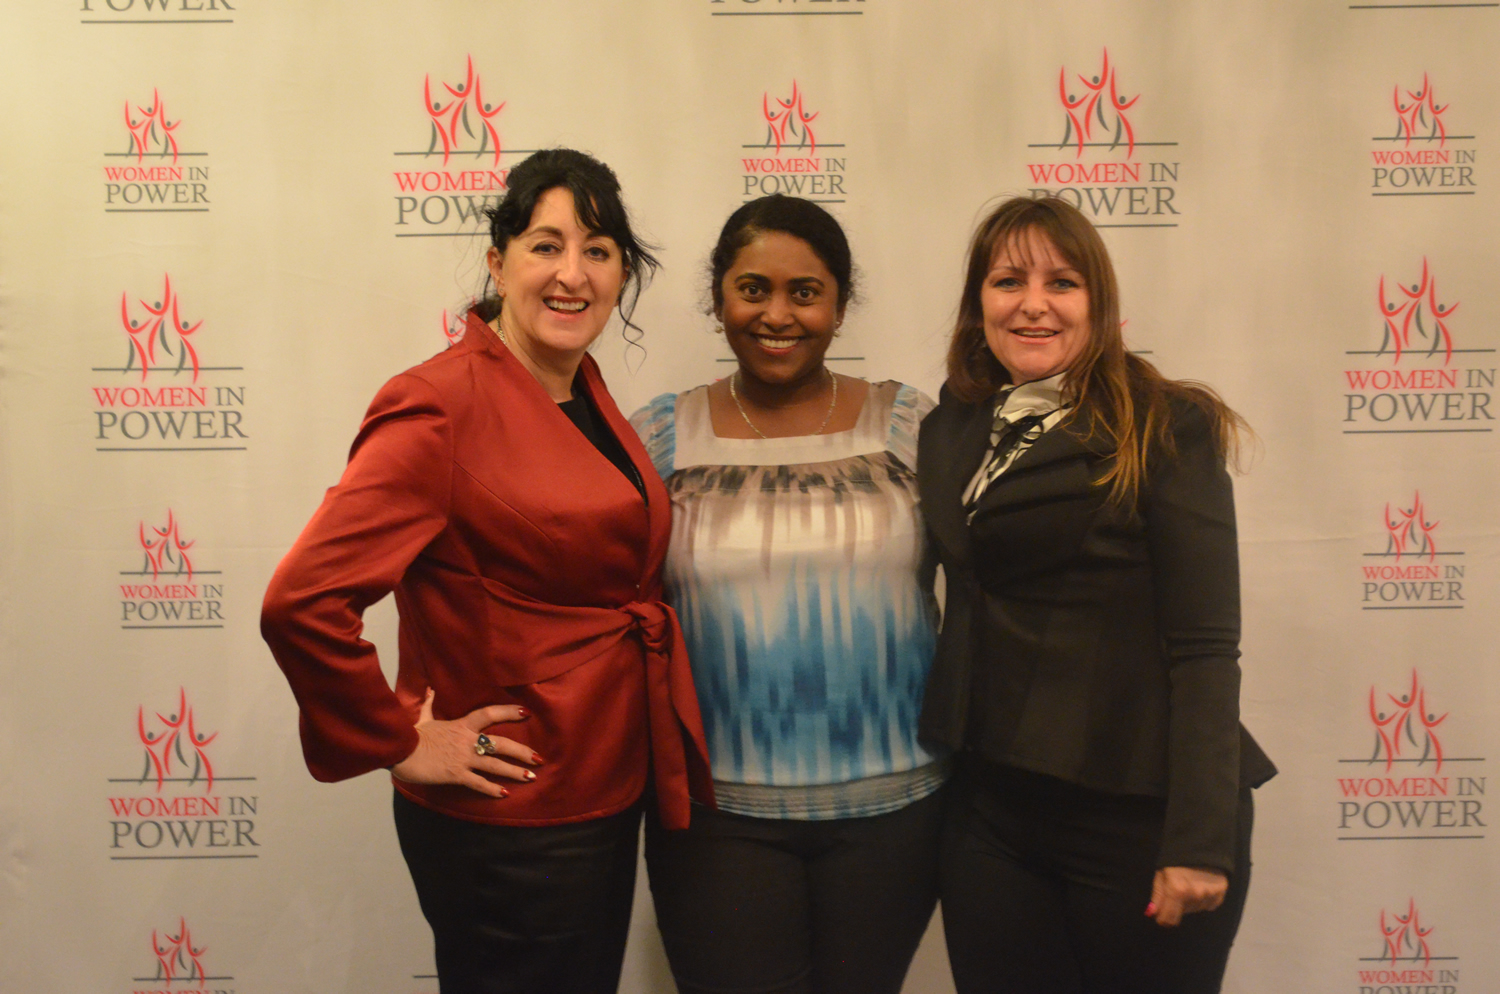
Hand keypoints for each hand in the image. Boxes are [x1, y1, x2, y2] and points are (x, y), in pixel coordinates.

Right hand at [390, 689, 538, 797]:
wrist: (400, 751)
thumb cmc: (411, 735)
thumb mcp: (423, 717)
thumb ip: (430, 704)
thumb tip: (430, 689)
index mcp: (461, 725)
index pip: (489, 714)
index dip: (508, 712)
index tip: (526, 712)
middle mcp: (467, 741)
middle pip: (500, 743)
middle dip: (521, 751)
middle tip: (539, 758)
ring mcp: (463, 758)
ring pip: (494, 765)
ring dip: (514, 771)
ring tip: (531, 777)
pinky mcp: (455, 774)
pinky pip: (478, 783)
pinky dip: (491, 789)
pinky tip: (504, 794)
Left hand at [1146, 866, 1227, 926]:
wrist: (1202, 848)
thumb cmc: (1176, 861)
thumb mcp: (1161, 875)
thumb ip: (1157, 896)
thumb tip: (1152, 914)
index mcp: (1177, 891)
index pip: (1169, 919)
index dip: (1163, 918)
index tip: (1161, 913)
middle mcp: (1195, 896)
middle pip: (1181, 915)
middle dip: (1176, 907)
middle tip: (1176, 892)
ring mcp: (1209, 897)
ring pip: (1194, 910)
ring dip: (1189, 903)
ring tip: (1189, 886)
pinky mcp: (1220, 897)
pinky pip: (1206, 906)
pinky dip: (1201, 900)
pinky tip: (1201, 887)